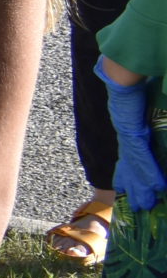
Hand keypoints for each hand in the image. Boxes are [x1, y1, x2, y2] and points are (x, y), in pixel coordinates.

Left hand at [96, 58, 163, 211]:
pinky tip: (156, 186)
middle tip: (141, 207)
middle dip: (136, 188)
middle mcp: (127, 134)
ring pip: (137, 166)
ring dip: (144, 186)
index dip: (132, 175)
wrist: (122, 70)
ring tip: (147, 204)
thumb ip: (148, 126)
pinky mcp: (132, 129)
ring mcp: (128, 133)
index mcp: (130, 129)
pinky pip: (142, 155)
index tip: (131, 190)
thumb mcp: (147, 110)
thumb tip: (147, 132)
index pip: (132, 157)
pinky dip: (149, 171)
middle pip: (131, 167)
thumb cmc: (137, 84)